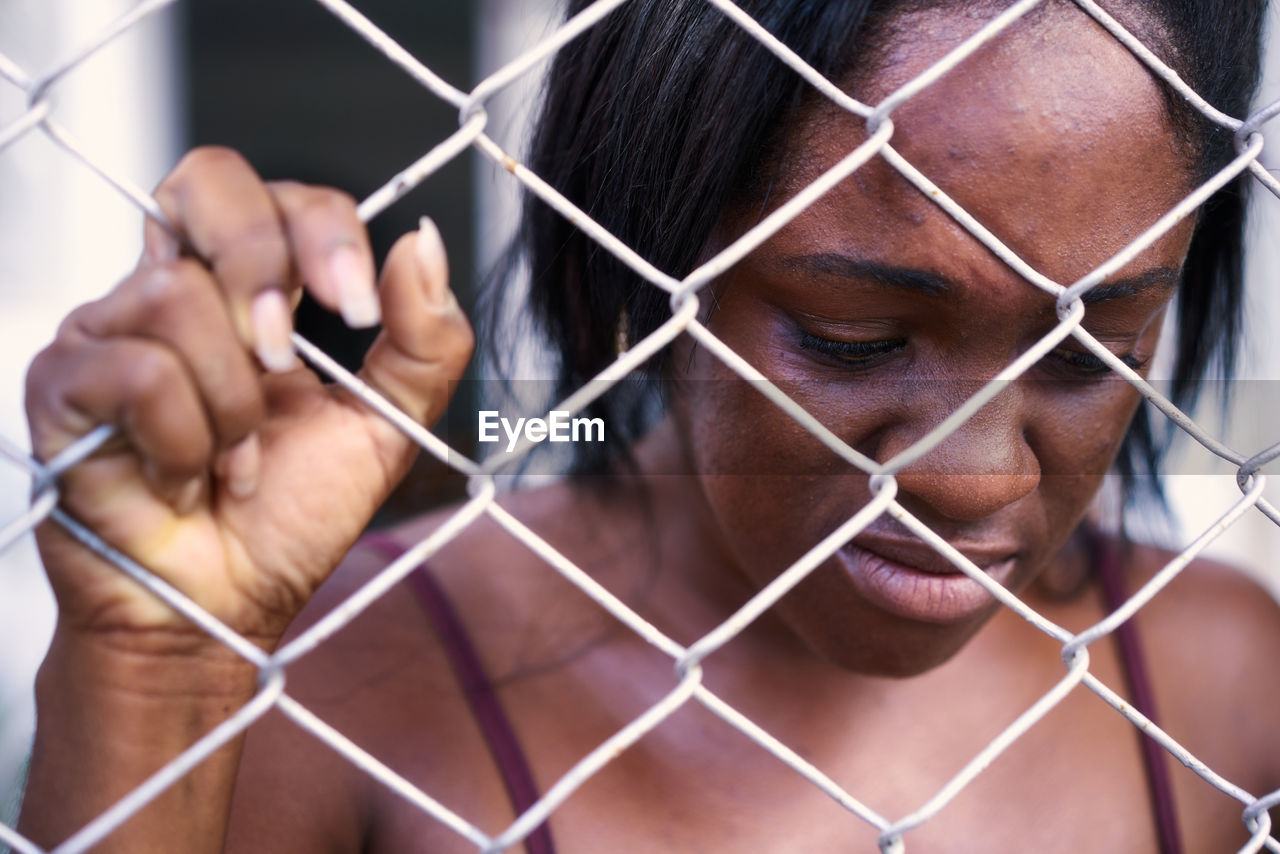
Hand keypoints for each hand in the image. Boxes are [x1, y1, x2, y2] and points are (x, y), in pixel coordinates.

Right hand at [24, 146, 471, 648]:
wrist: (227, 608)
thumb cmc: (291, 519)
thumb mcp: (386, 426)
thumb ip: (422, 341)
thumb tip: (421, 242)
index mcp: (251, 293)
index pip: (278, 196)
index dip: (322, 230)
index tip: (359, 309)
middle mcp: (176, 291)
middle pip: (208, 182)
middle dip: (266, 268)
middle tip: (286, 362)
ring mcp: (111, 328)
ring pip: (182, 296)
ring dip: (235, 405)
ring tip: (231, 461)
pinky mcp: (63, 381)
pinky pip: (138, 371)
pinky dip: (185, 442)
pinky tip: (183, 480)